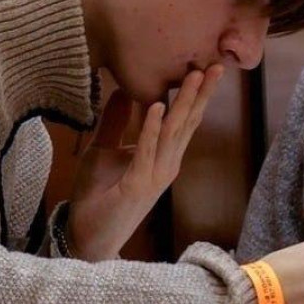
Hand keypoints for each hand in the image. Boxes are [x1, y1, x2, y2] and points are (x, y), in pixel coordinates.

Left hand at [68, 65, 224, 260]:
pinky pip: (146, 151)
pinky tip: (157, 107)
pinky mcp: (136, 185)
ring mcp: (154, 176)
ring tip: (192, 76)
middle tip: (215, 65)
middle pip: (187, 123)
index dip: (195, 95)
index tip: (206, 67)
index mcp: (162, 157)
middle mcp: (165, 165)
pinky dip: (150, 128)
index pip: (183, 121)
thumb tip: (122, 90)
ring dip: (182, 103)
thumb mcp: (104, 150)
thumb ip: (116, 123)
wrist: (88, 238)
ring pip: (172, 133)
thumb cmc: (98, 197)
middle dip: (201, 94)